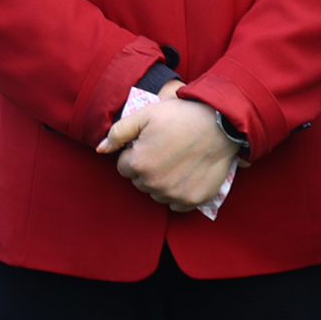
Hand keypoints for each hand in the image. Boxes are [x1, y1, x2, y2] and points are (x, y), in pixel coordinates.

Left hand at [96, 82, 239, 211]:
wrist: (220, 125)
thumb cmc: (181, 116)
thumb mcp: (145, 115)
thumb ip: (118, 132)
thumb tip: (100, 149)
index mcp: (138, 164)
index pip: (123, 167)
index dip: (135, 153)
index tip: (149, 144)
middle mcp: (154, 184)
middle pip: (140, 182)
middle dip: (147, 168)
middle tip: (164, 150)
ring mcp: (174, 194)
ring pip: (157, 193)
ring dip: (162, 182)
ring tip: (176, 160)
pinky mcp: (192, 200)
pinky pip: (176, 204)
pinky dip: (178, 193)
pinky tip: (186, 174)